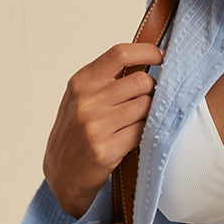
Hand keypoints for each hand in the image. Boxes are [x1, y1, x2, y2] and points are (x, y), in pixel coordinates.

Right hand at [41, 41, 163, 217]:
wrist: (62, 172)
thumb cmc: (78, 130)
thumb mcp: (82, 96)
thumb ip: (108, 78)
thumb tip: (147, 59)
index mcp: (81, 82)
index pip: (120, 54)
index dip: (147, 51)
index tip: (161, 56)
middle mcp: (87, 101)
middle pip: (141, 81)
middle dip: (150, 90)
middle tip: (144, 100)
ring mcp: (96, 126)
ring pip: (146, 106)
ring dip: (148, 112)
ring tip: (135, 120)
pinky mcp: (107, 150)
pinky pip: (143, 131)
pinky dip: (144, 132)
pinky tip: (133, 135)